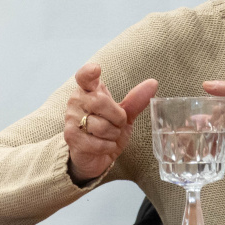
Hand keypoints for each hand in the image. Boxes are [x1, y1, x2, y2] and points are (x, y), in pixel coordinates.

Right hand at [63, 63, 158, 182]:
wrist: (94, 155)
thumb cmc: (107, 130)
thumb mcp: (123, 115)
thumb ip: (135, 100)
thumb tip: (153, 83)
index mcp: (88, 90)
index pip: (84, 76)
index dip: (89, 72)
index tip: (96, 69)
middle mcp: (76, 101)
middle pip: (100, 102)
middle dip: (117, 118)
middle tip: (117, 124)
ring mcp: (71, 119)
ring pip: (101, 126)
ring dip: (113, 135)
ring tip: (109, 136)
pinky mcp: (71, 137)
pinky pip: (98, 143)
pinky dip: (108, 146)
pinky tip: (104, 146)